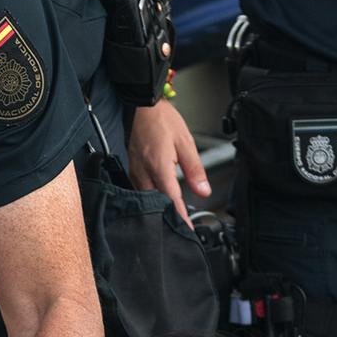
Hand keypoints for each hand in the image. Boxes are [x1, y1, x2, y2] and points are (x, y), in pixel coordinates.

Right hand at [125, 100, 209, 225]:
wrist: (141, 105)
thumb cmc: (162, 120)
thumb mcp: (186, 143)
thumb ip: (195, 170)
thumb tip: (203, 191)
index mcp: (159, 167)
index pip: (172, 201)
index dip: (180, 218)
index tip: (186, 232)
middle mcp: (144, 173)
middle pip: (156, 204)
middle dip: (168, 218)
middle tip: (179, 230)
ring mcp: (135, 172)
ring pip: (146, 199)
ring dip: (158, 209)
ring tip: (170, 218)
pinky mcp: (132, 169)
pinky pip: (140, 190)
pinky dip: (150, 199)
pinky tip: (158, 201)